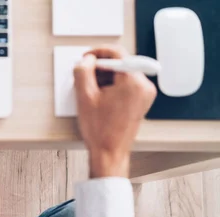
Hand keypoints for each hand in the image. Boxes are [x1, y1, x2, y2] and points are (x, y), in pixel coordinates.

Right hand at [73, 45, 156, 177]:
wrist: (109, 152)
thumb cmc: (100, 130)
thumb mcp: (84, 97)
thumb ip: (83, 72)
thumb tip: (86, 61)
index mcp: (133, 82)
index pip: (118, 53)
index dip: (98, 52)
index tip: (86, 57)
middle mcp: (144, 86)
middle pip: (121, 63)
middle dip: (101, 67)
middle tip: (85, 76)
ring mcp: (145, 94)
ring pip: (124, 74)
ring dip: (106, 77)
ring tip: (92, 91)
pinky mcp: (142, 101)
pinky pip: (128, 84)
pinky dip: (114, 86)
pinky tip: (100, 97)